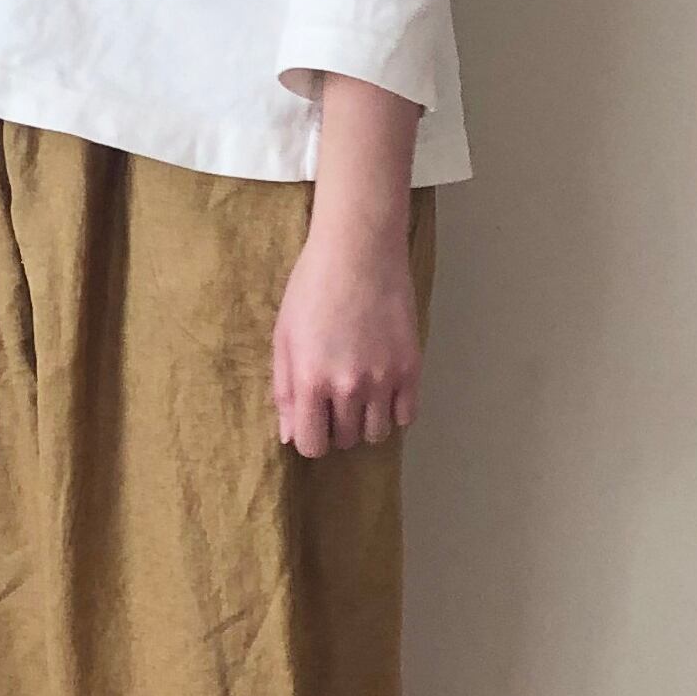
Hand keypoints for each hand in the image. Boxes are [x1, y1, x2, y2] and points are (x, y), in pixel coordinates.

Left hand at [273, 70, 422, 454]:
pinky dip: (395, 411)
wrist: (359, 250)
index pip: (312, 445)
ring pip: (377, 433)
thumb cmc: (312, 288)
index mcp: (310, 381)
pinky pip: (406, 416)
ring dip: (366, 421)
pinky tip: (384, 391)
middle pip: (346, 440)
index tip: (313, 422)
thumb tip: (289, 435)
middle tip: (335, 400)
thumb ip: (285, 390)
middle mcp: (348, 387)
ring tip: (360, 395)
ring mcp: (384, 378)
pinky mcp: (411, 366)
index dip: (310, 439)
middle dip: (338, 427)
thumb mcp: (284, 338)